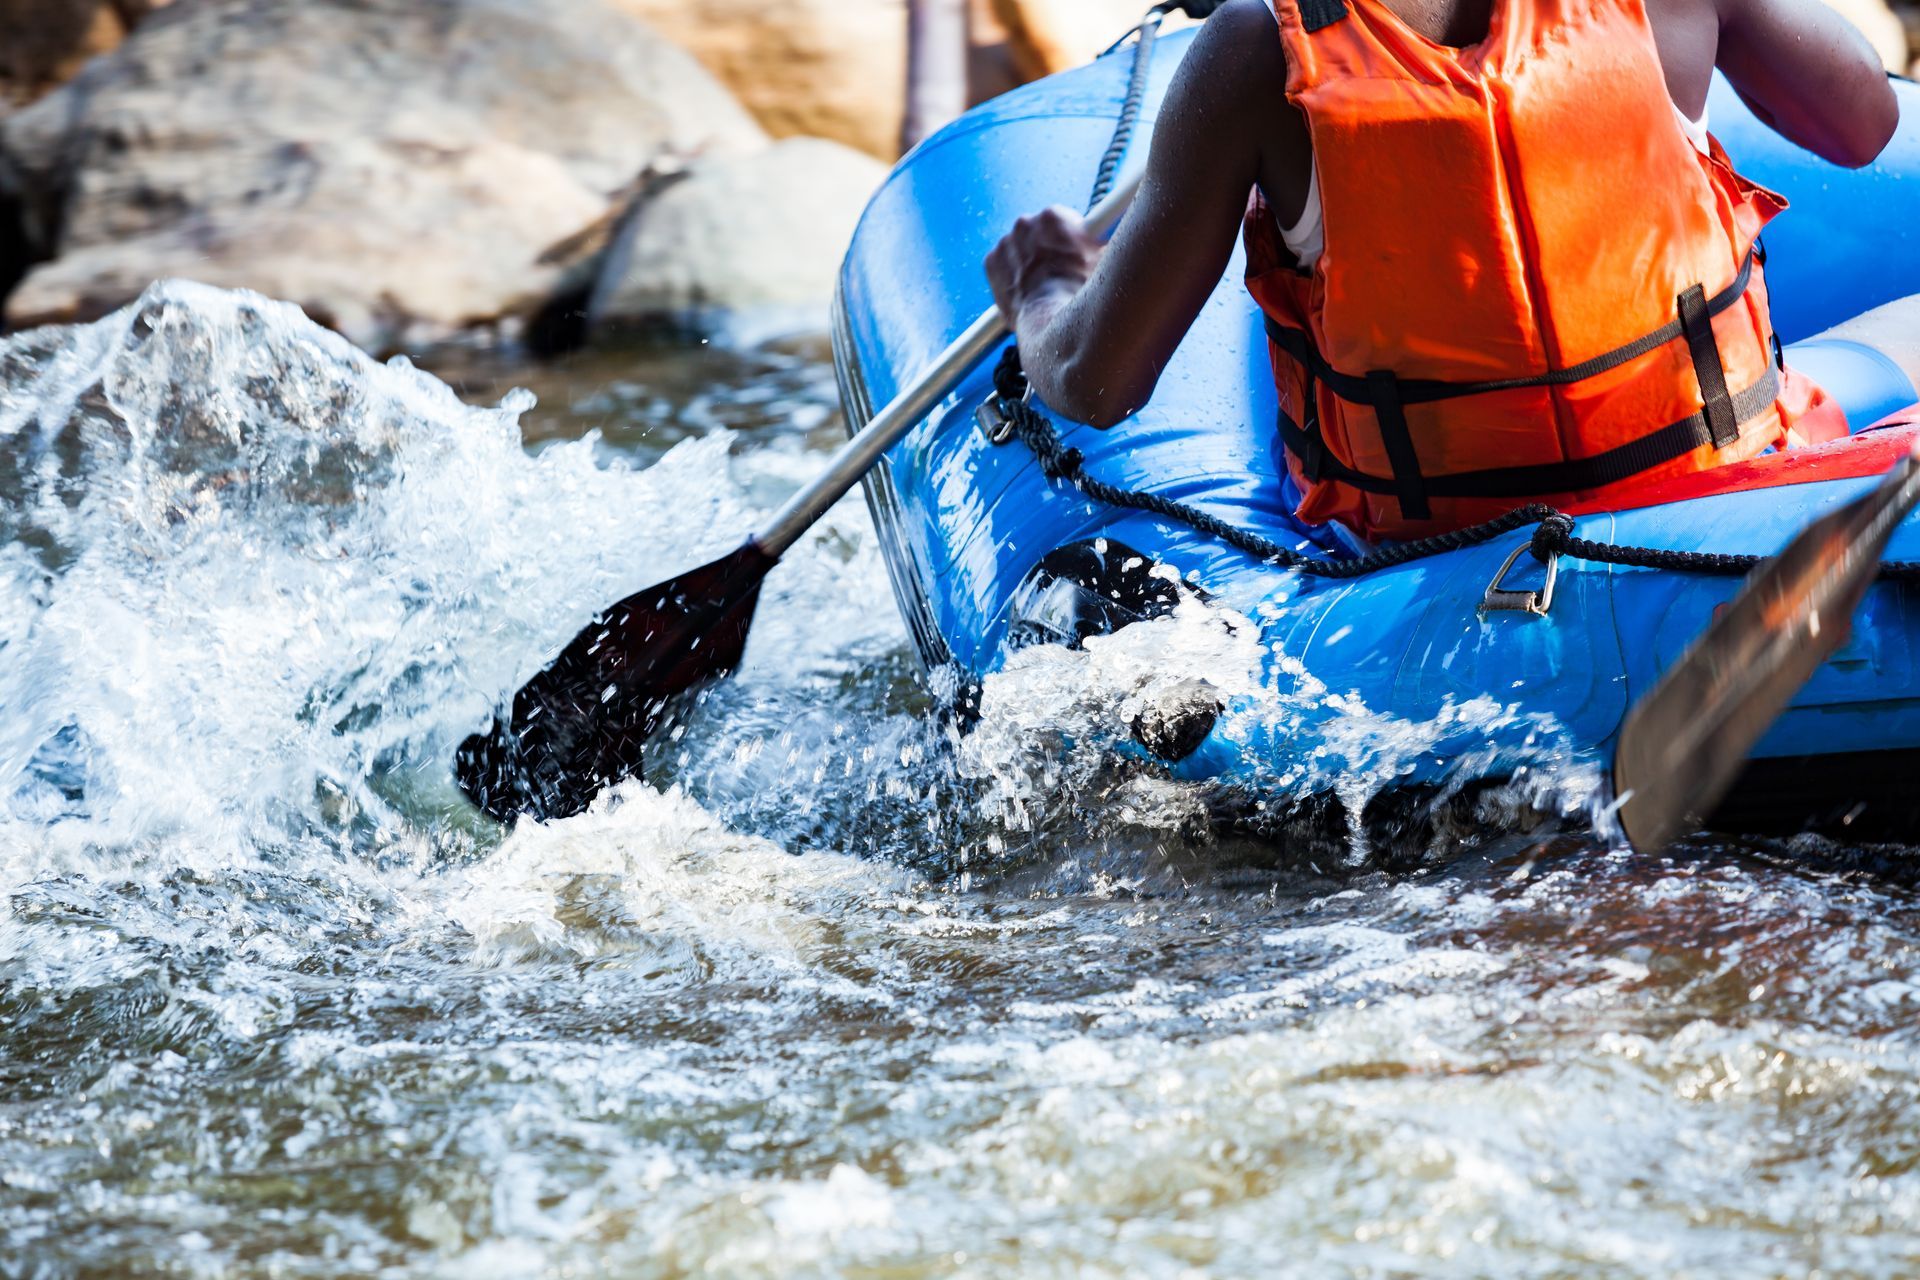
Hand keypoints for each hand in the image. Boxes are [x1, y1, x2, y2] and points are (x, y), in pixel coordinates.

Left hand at [984, 205, 1103, 330]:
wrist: (1048, 320)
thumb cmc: (1076, 293)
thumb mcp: (1098, 262)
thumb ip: (1093, 246)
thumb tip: (1099, 244)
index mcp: (1053, 217)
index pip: (1062, 221)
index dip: (1068, 239)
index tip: (1070, 250)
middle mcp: (1026, 222)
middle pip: (1037, 232)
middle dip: (1045, 249)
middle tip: (1057, 272)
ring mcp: (1005, 242)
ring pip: (1018, 248)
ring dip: (1027, 261)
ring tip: (1041, 286)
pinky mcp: (991, 262)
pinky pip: (1001, 264)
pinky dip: (1009, 274)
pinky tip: (1024, 290)